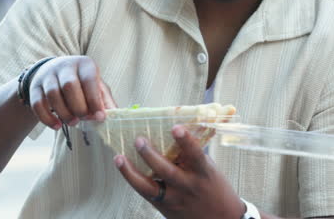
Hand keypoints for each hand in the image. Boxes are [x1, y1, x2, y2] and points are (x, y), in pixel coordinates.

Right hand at [28, 55, 116, 128]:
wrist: (54, 72)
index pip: (89, 80)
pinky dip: (47, 118)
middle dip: (78, 107)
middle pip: (69, 86)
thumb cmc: (81, 82)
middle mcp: (64, 66)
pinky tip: (56, 125)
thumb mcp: (96, 86)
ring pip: (52, 94)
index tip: (99, 117)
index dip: (94, 100)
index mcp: (84, 64)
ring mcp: (47, 75)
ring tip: (73, 122)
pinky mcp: (35, 87)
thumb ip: (105, 100)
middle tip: (83, 119)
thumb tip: (115, 115)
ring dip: (64, 113)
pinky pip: (37, 104)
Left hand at [115, 125, 245, 218]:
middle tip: (139, 140)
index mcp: (203, 172)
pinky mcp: (164, 207)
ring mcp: (174, 198)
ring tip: (119, 158)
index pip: (195, 154)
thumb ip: (192, 155)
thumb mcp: (209, 169)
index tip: (176, 127)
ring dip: (131, 172)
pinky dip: (133, 179)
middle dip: (151, 156)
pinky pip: (145, 193)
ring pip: (150, 187)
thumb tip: (173, 132)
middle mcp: (188, 186)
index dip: (186, 141)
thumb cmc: (214, 188)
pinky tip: (122, 166)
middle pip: (167, 172)